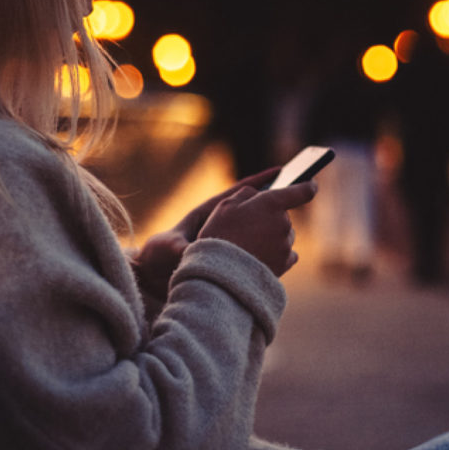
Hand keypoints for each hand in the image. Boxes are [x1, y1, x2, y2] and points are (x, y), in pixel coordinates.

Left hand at [131, 168, 281, 299]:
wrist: (150, 277)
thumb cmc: (156, 257)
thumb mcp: (169, 249)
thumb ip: (183, 248)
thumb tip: (193, 250)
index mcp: (206, 215)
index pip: (237, 194)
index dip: (259, 183)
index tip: (280, 171)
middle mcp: (218, 226)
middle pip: (251, 210)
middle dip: (273, 203)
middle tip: (298, 194)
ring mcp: (224, 241)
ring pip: (254, 230)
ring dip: (271, 228)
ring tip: (290, 230)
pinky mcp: (227, 258)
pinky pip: (251, 252)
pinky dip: (265, 253)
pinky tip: (281, 258)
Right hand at [197, 180, 316, 276]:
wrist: (220, 273)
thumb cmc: (220, 234)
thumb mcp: (225, 205)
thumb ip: (246, 194)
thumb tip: (258, 194)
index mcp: (272, 203)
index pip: (301, 191)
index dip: (307, 186)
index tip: (312, 184)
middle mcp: (284, 223)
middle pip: (284, 216)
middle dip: (271, 217)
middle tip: (248, 226)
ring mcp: (286, 245)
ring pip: (285, 235)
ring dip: (274, 235)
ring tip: (252, 244)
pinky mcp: (284, 263)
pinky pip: (288, 254)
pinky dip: (278, 252)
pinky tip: (263, 255)